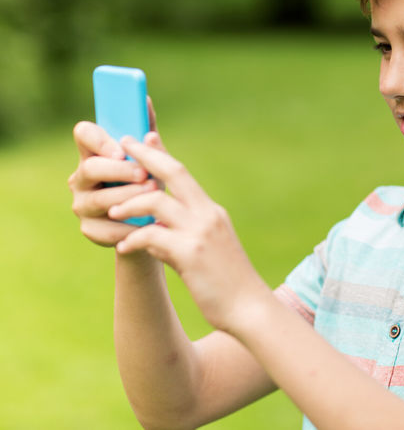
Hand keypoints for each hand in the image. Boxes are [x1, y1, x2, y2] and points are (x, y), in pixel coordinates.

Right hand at [68, 121, 157, 245]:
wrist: (152, 222)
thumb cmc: (149, 181)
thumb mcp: (153, 157)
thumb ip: (148, 131)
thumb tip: (145, 100)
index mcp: (95, 152)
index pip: (84, 134)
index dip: (99, 139)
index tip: (120, 149)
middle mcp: (82, 177)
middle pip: (90, 168)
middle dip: (120, 171)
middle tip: (145, 175)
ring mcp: (82, 204)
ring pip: (99, 200)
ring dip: (128, 197)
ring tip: (153, 195)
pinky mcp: (89, 229)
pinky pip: (106, 228)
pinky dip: (130, 226)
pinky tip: (148, 223)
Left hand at [109, 136, 271, 333]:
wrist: (249, 308)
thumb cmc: (228, 283)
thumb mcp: (208, 251)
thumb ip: (182, 236)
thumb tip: (154, 232)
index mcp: (212, 212)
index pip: (184, 174)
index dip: (162, 154)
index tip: (144, 138)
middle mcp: (208, 215)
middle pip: (174, 173)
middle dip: (145, 157)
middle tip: (121, 146)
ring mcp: (200, 232)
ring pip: (156, 201)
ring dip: (129, 203)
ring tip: (112, 212)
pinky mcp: (190, 253)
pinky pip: (152, 236)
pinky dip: (133, 239)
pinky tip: (123, 249)